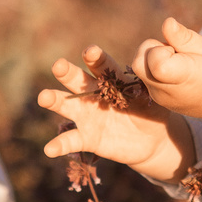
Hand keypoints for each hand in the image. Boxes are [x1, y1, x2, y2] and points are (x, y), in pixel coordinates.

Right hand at [37, 46, 192, 181]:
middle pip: (78, 81)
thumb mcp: (156, 97)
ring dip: (54, 100)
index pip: (102, 66)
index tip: (90, 52)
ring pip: (67, 105)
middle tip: (58, 65)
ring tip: (43, 97)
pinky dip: (59, 145)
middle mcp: (94, 94)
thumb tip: (158, 64)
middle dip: (68, 73)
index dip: (95, 58)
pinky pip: (72, 140)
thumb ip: (152, 84)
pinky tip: (49, 149)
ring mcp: (87, 116)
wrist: (153, 140)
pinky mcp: (87, 137)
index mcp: (112, 80)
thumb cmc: (153, 111)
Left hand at [136, 18, 201, 121]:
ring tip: (176, 63)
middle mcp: (166, 91)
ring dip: (153, 59)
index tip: (177, 50)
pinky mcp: (155, 98)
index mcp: (182, 76)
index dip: (162, 48)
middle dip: (152, 49)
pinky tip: (174, 72)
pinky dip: (154, 69)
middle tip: (175, 53)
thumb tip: (167, 22)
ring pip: (139, 68)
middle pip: (139, 62)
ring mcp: (158, 97)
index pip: (154, 60)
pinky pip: (144, 76)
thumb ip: (184, 37)